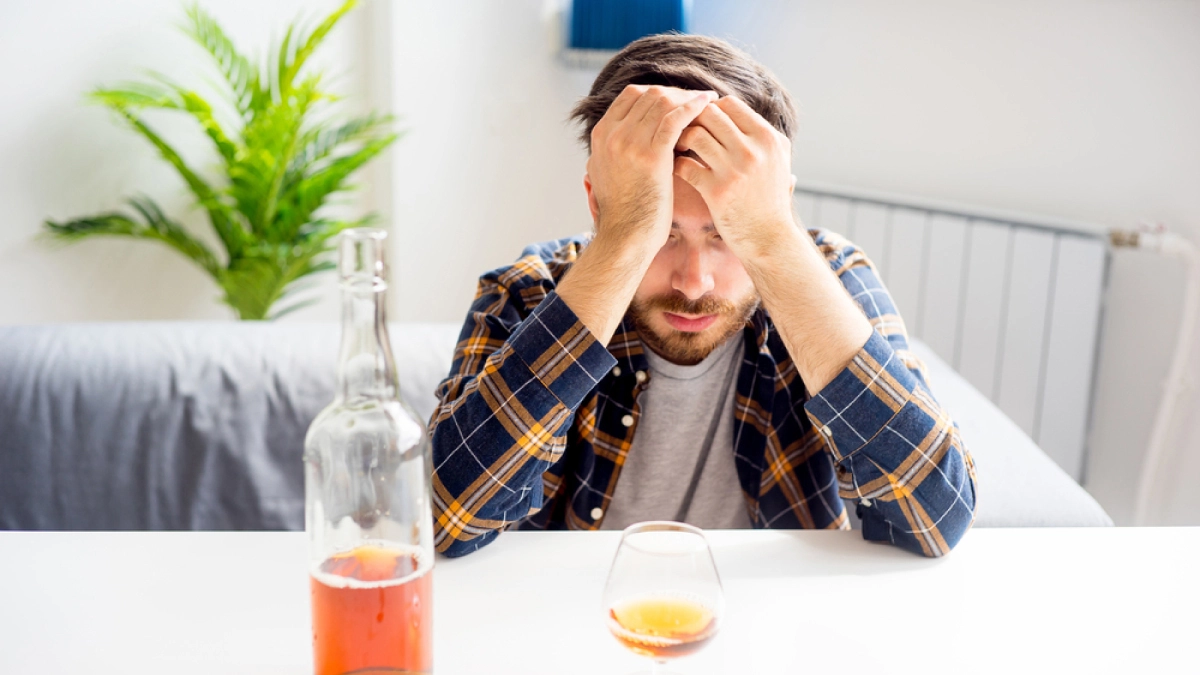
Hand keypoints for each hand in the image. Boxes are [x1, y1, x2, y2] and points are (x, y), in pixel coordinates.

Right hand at [586, 85, 717, 249]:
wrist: (625, 238)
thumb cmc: (623, 212)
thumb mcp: (604, 174)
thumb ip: (609, 152)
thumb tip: (615, 141)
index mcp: (601, 136)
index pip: (631, 95)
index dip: (657, 93)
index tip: (678, 100)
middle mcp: (612, 135)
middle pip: (649, 95)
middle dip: (677, 94)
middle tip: (698, 100)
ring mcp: (629, 144)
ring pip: (663, 102)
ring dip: (688, 98)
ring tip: (708, 102)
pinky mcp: (650, 156)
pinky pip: (674, 119)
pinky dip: (693, 106)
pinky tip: (708, 104)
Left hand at [672, 96, 796, 259]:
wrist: (769, 238)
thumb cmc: (770, 198)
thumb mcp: (778, 160)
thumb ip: (762, 134)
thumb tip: (735, 109)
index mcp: (768, 138)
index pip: (730, 103)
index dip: (710, 109)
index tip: (702, 122)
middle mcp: (753, 150)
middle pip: (709, 114)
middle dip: (692, 120)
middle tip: (682, 131)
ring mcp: (734, 170)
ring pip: (695, 135)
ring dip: (681, 139)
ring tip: (678, 147)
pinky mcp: (717, 191)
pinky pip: (685, 165)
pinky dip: (677, 164)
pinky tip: (677, 169)